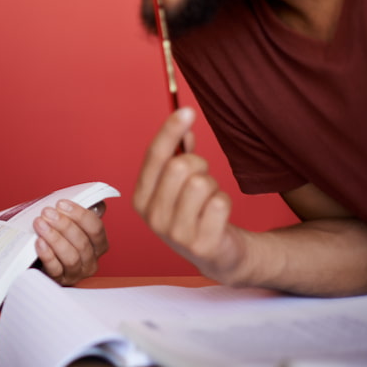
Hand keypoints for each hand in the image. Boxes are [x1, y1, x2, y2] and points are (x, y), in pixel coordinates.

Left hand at [33, 199, 108, 284]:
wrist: (34, 257)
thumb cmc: (56, 236)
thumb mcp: (68, 221)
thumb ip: (81, 213)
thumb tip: (97, 204)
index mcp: (97, 244)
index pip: (96, 228)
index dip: (79, 215)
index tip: (61, 204)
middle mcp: (90, 261)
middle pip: (82, 242)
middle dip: (64, 225)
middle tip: (47, 213)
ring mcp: (75, 273)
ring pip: (71, 257)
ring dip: (55, 238)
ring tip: (40, 224)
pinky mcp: (59, 280)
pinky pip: (55, 269)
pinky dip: (47, 254)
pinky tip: (39, 242)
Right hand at [133, 108, 246, 282]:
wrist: (218, 256)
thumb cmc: (196, 214)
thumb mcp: (179, 186)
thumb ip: (177, 154)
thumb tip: (184, 125)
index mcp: (141, 198)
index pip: (155, 156)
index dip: (170, 130)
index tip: (187, 110)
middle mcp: (152, 216)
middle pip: (180, 166)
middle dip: (198, 164)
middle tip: (203, 177)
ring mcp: (175, 233)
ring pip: (201, 183)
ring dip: (213, 187)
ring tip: (209, 201)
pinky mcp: (200, 244)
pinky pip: (219, 203)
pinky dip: (224, 202)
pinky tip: (218, 215)